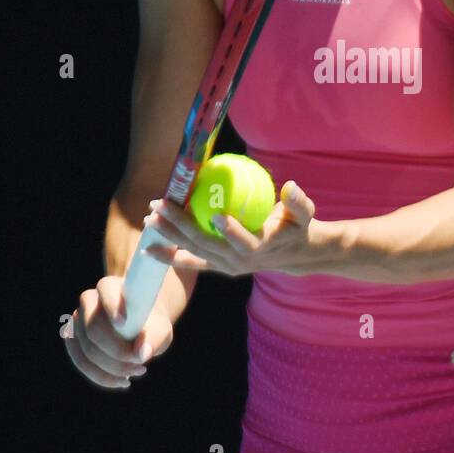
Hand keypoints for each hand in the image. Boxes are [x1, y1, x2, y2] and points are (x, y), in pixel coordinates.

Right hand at [63, 275, 172, 388]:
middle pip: (94, 330)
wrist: (140, 325)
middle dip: (118, 354)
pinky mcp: (73, 339)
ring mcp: (77, 320)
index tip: (123, 322)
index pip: (106, 293)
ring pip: (86, 351)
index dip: (113, 307)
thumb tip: (141, 354)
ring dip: (112, 369)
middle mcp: (89, 300)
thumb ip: (154, 338)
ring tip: (138, 372)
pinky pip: (81, 362)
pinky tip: (122, 381)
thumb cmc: (151, 323)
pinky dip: (101, 376)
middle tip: (143, 365)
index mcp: (111, 287)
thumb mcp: (161, 328)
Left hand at [143, 181, 326, 277]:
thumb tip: (291, 186)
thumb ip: (298, 202)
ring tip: (149, 220)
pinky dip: (170, 256)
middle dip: (182, 226)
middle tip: (162, 207)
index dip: (232, 231)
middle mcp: (240, 261)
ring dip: (171, 236)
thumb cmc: (297, 227)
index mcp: (261, 247)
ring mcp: (227, 265)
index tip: (217, 215)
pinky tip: (149, 249)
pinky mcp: (218, 267)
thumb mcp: (304, 213)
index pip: (246, 241)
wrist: (293, 255)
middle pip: (208, 244)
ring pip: (195, 251)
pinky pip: (192, 261)